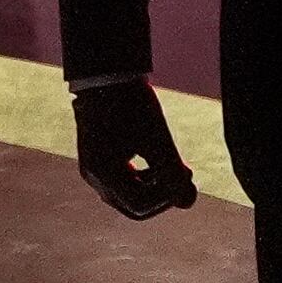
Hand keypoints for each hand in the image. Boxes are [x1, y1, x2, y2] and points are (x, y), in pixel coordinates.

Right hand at [71, 78, 197, 219]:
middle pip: (133, 206)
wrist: (105, 76)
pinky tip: (157, 160)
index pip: (140, 206)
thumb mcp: (157, 139)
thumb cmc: (131, 105)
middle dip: (162, 195)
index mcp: (103, 173)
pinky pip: (122, 182)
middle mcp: (93, 177)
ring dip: (154, 187)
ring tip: (175, 165)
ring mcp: (93, 170)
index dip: (168, 196)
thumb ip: (173, 174)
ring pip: (128, 196)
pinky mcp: (97, 161)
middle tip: (183, 174)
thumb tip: (188, 204)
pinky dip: (143, 178)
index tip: (186, 172)